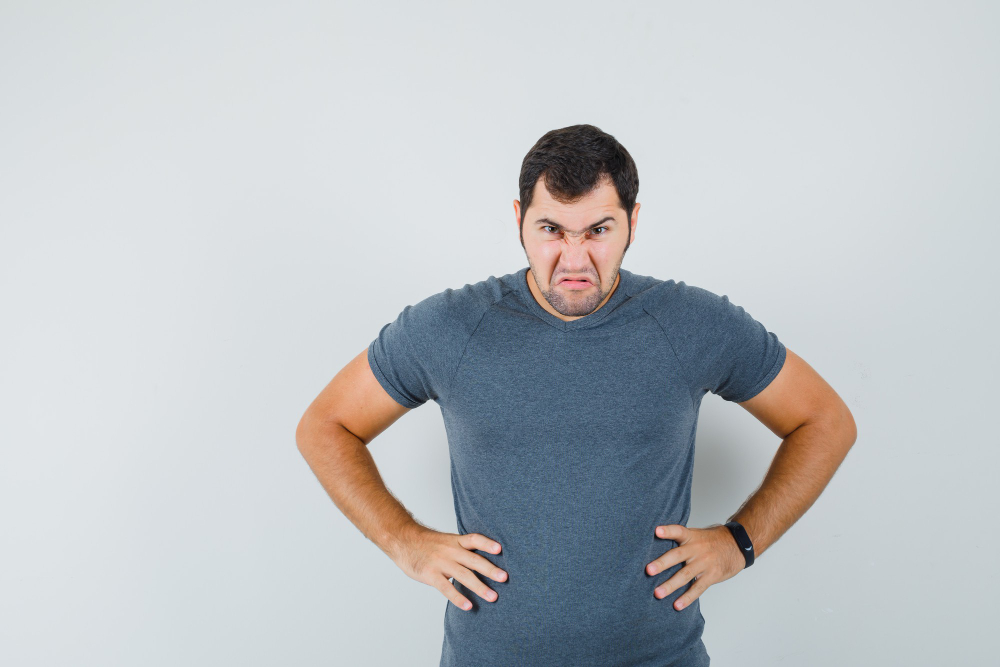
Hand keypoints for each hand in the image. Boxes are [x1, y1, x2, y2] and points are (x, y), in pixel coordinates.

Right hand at [392, 526, 507, 610]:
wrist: (403, 541)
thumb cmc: (427, 543)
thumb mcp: (446, 540)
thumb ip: (462, 549)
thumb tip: (481, 560)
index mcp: (455, 541)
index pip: (474, 539)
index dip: (487, 543)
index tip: (500, 549)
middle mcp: (450, 551)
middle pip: (474, 560)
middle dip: (490, 570)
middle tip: (505, 578)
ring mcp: (441, 563)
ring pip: (464, 575)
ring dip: (480, 587)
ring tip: (493, 597)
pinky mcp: (430, 575)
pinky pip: (446, 588)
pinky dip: (458, 598)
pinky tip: (468, 606)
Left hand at [645, 523, 745, 610]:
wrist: (738, 546)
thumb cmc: (712, 541)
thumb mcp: (697, 535)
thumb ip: (681, 540)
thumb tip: (656, 545)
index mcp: (692, 536)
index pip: (678, 531)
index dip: (668, 531)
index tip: (657, 531)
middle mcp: (697, 549)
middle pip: (677, 555)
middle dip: (662, 564)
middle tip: (648, 570)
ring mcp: (704, 563)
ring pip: (685, 575)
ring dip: (670, 585)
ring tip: (657, 594)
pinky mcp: (711, 576)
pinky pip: (698, 588)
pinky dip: (687, 598)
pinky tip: (677, 605)